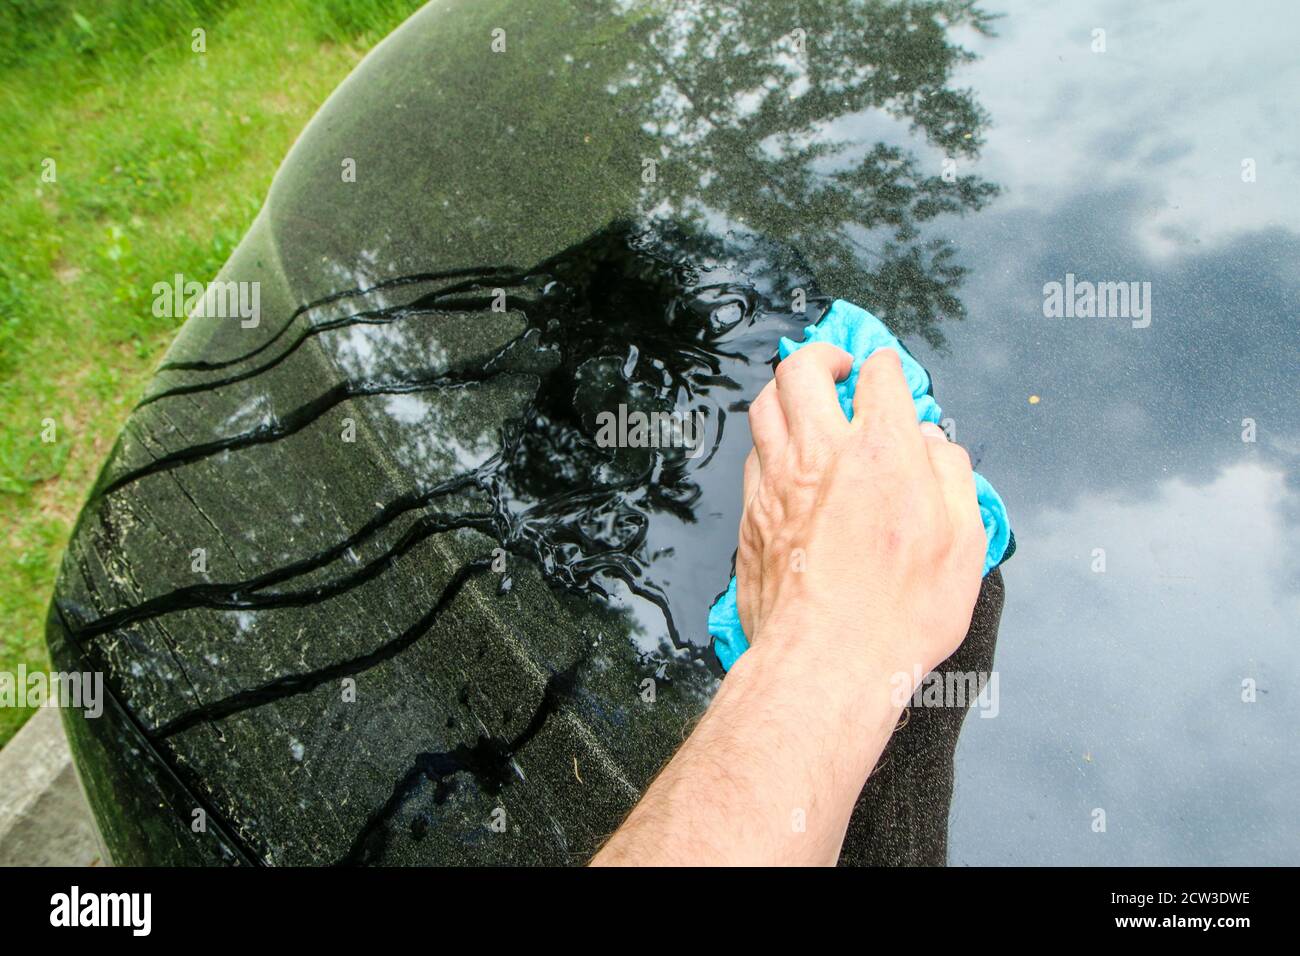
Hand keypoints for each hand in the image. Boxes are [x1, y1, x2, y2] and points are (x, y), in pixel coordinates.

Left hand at [736, 343, 984, 680]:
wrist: (826, 663)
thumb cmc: (898, 615)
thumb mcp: (964, 544)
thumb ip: (953, 478)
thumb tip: (937, 446)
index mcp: (882, 452)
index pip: (880, 375)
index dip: (888, 369)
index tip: (890, 376)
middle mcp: (821, 454)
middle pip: (803, 370)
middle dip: (823, 356)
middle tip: (838, 368)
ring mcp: (777, 483)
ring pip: (765, 406)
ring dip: (786, 392)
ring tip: (804, 401)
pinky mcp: (751, 517)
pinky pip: (750, 456)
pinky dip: (767, 442)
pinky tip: (781, 456)